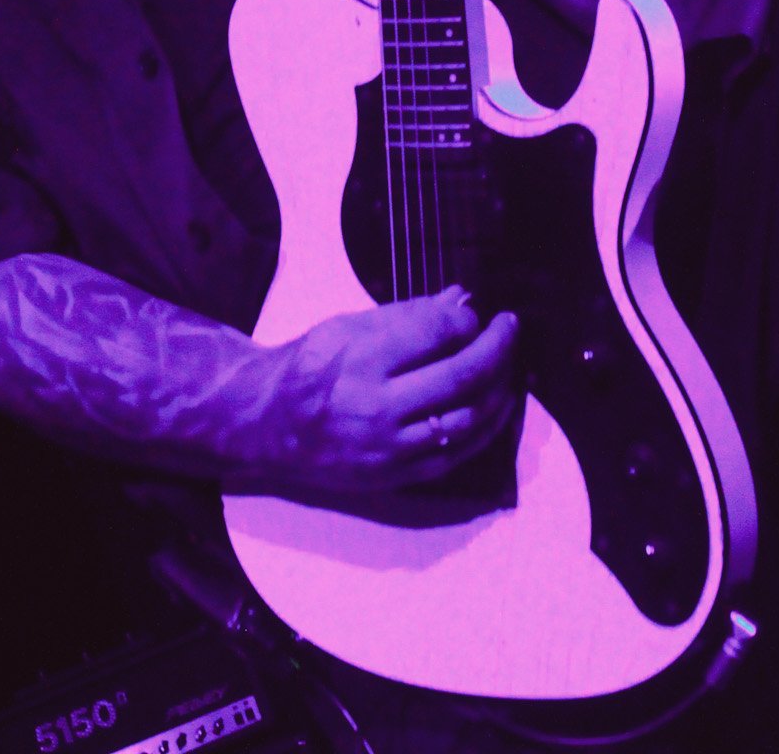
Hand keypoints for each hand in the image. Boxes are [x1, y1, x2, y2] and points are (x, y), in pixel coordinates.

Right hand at [265, 285, 519, 494]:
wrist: (267, 427)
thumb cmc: (307, 366)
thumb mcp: (345, 326)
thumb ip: (406, 315)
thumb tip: (461, 299)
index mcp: (360, 360)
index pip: (436, 332)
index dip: (465, 317)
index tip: (474, 311)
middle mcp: (377, 408)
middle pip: (461, 376)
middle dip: (498, 347)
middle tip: (510, 326)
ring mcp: (389, 449)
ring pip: (468, 420)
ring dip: (501, 389)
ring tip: (511, 364)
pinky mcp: (396, 477)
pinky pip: (456, 454)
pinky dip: (486, 428)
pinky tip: (497, 404)